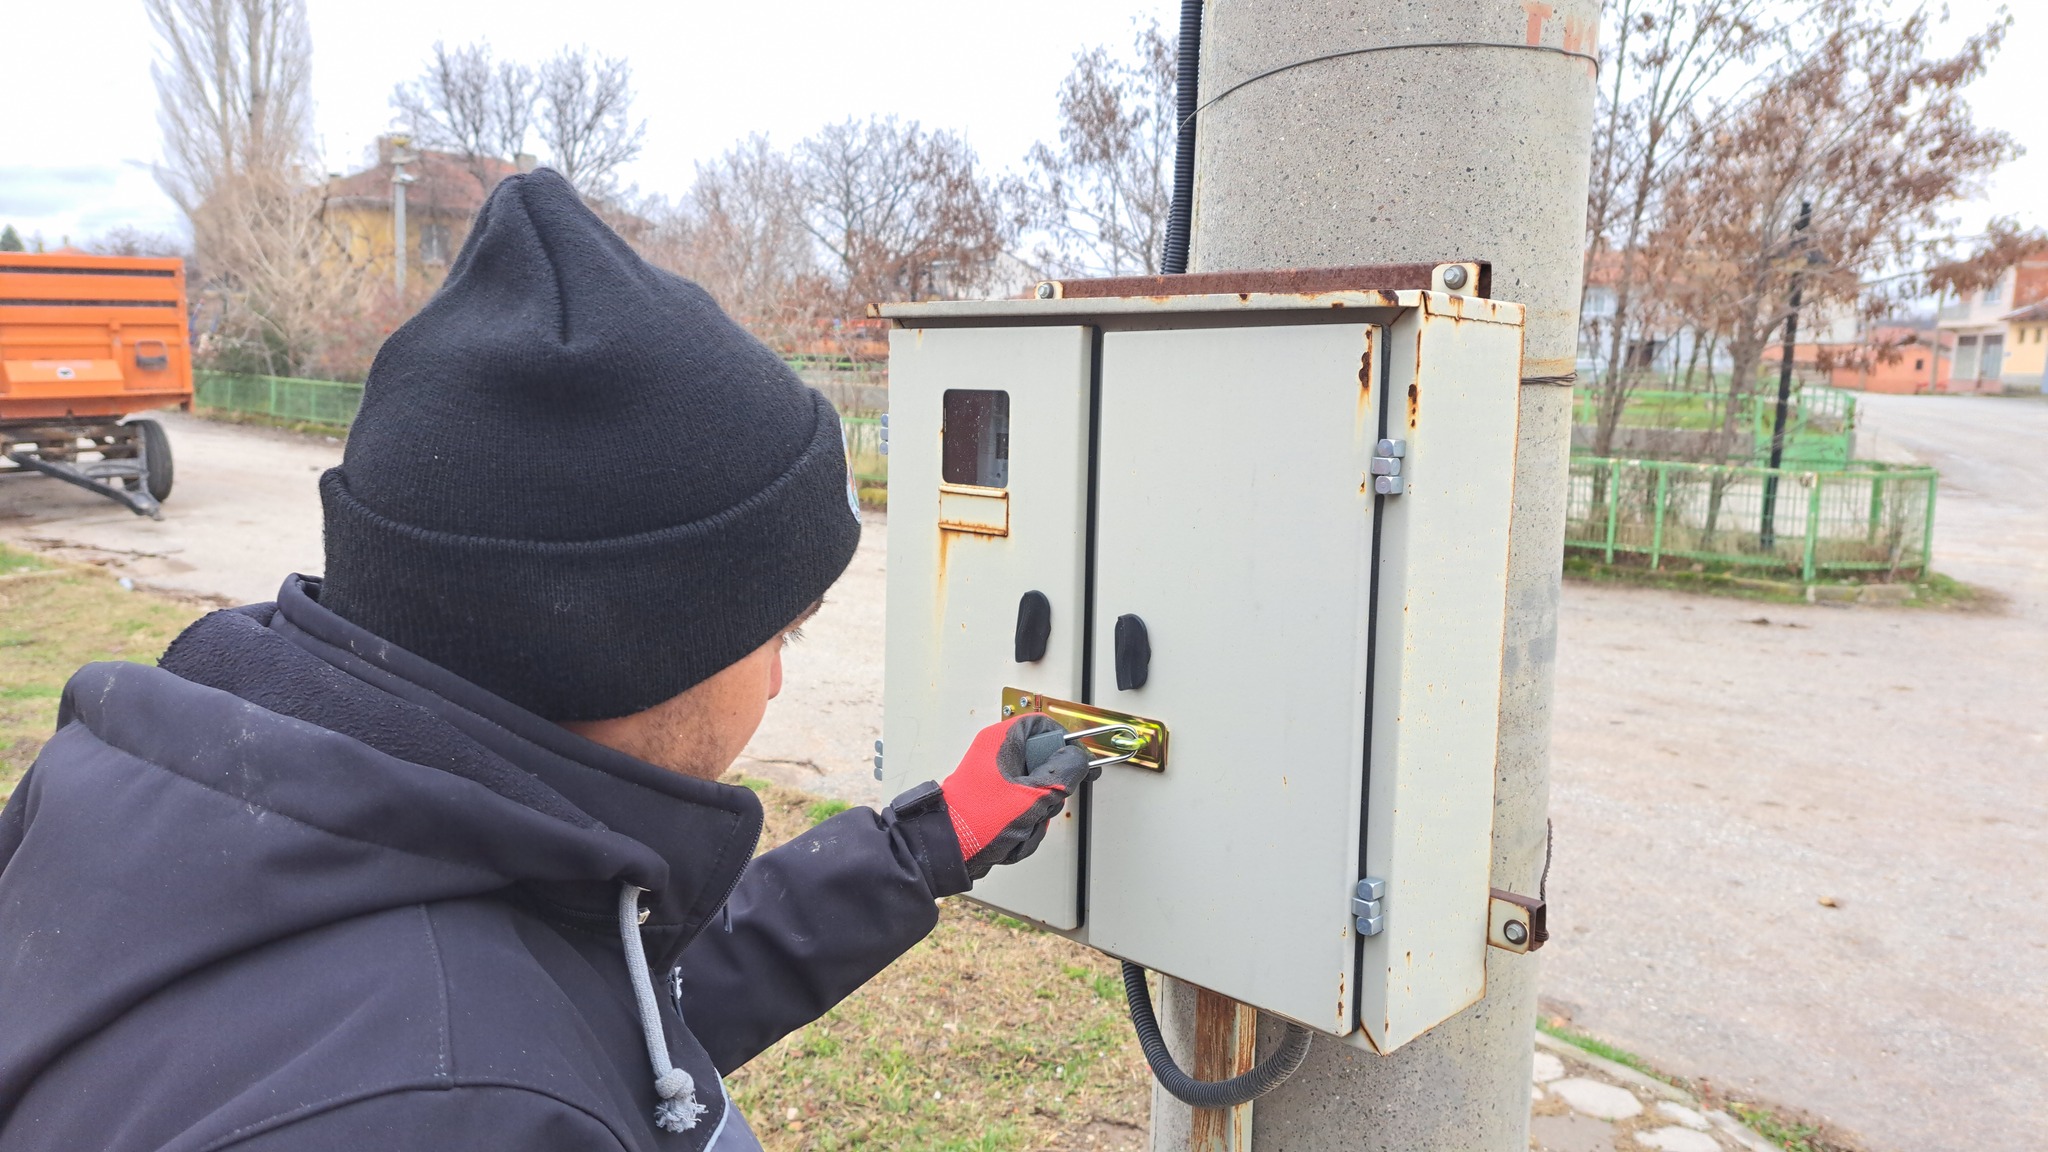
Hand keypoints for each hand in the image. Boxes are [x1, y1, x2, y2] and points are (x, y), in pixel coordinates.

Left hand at [939, 714, 1098, 879]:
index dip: (1065, 743)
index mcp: (1001, 741)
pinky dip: (1024, 827)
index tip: (1078, 763)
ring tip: (1021, 826)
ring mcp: (996, 780)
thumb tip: (1079, 759)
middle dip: (1048, 794)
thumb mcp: (1031, 795)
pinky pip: (1025, 810)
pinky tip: (1012, 837)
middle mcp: (997, 756)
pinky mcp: (995, 802)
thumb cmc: (976, 819)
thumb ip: (1062, 775)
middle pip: (1045, 764)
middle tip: (1042, 805)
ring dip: (1036, 817)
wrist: (947, 851)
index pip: (1044, 726)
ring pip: (1037, 792)